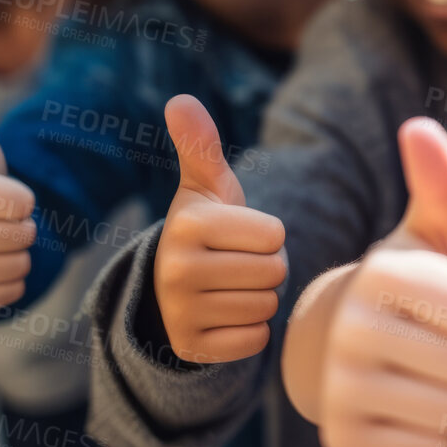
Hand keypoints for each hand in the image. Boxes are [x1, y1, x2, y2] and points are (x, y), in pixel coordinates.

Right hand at [152, 95, 285, 363]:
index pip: (275, 235)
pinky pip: (255, 340)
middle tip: (235, 264)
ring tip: (229, 287)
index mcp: (189, 225)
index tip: (239, 236)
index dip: (267, 235)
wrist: (171, 288)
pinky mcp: (192, 348)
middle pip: (274, 271)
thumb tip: (179, 99)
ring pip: (266, 306)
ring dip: (259, 298)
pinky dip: (249, 331)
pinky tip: (225, 316)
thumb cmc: (207, 228)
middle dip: (266, 267)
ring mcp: (181, 313)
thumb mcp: (205, 186)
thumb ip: (200, 144)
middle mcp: (177, 269)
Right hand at [317, 118, 446, 446]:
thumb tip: (419, 125)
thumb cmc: (410, 287)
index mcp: (378, 274)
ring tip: (418, 372)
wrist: (349, 345)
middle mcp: (347, 328)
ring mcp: (337, 389)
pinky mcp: (343, 440)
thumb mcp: (430, 233)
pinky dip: (431, 436)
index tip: (445, 303)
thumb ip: (436, 182)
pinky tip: (402, 407)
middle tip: (431, 343)